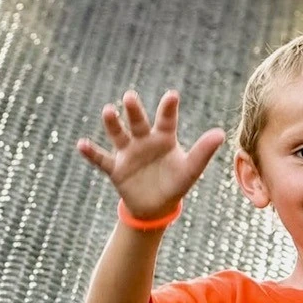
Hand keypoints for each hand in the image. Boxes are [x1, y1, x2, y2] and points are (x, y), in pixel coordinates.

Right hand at [76, 89, 224, 220]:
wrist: (156, 207)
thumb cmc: (175, 183)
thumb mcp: (191, 170)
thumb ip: (203, 152)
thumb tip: (220, 133)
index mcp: (164, 138)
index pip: (166, 120)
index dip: (168, 109)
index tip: (172, 96)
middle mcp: (144, 141)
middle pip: (138, 122)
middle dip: (134, 110)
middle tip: (130, 97)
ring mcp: (128, 153)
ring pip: (118, 135)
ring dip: (112, 124)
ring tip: (108, 110)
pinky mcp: (116, 168)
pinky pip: (102, 159)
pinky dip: (91, 153)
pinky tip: (81, 144)